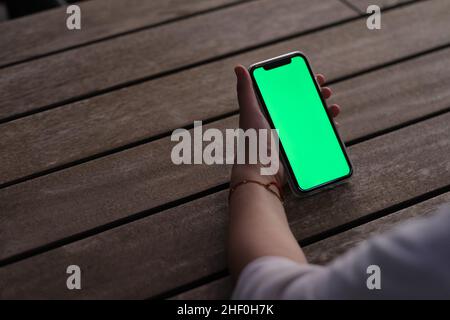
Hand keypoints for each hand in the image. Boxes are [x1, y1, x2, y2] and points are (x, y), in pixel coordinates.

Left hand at [232, 64, 339, 185]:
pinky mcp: (298, 152)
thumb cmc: (254, 142)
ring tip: (334, 108)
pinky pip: (315, 138)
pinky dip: (325, 131)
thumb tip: (238, 67)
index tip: (315, 78)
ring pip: (311, 121)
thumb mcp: (251, 112)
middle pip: (302, 106)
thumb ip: (246, 91)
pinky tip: (333, 126)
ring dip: (325, 112)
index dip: (302, 84)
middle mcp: (278, 124)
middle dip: (317, 97)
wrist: (262, 173)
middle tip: (327, 92)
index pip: (287, 93)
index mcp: (267, 113)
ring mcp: (289, 138)